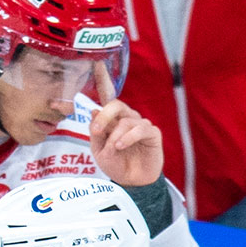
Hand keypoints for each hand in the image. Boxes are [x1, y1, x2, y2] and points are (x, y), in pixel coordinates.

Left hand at [88, 62, 162, 186]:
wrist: (131, 182)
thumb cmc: (116, 164)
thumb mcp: (98, 150)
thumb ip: (96, 132)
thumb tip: (93, 111)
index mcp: (111, 120)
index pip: (107, 97)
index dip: (102, 79)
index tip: (96, 64)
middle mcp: (126, 118)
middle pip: (115, 104)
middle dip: (104, 116)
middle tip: (96, 130)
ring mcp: (140, 124)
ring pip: (126, 120)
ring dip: (115, 136)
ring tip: (112, 149)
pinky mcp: (152, 133)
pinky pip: (140, 129)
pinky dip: (128, 137)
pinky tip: (121, 146)